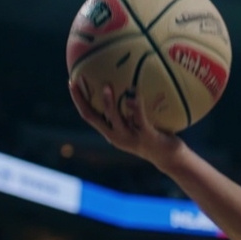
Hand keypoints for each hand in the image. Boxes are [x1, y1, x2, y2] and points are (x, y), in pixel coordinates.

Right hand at [69, 77, 184, 168]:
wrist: (168, 158)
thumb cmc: (152, 136)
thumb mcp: (135, 125)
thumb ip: (127, 112)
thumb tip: (124, 86)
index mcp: (111, 133)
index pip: (88, 115)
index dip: (78, 100)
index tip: (72, 83)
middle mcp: (116, 137)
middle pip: (93, 118)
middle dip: (82, 99)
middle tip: (77, 81)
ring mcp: (131, 137)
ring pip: (115, 118)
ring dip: (108, 102)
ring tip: (106, 86)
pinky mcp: (147, 136)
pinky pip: (140, 119)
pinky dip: (136, 106)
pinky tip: (135, 93)